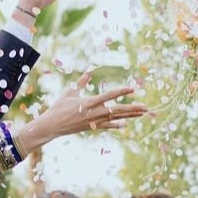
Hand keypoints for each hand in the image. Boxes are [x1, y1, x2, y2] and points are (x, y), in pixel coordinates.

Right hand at [14, 74, 145, 154]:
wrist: (52, 125)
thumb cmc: (59, 107)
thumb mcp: (70, 92)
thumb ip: (81, 81)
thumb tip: (89, 70)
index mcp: (89, 102)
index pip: (109, 95)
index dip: (121, 91)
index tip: (132, 88)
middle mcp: (94, 112)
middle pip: (117, 109)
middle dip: (132, 108)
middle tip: (145, 107)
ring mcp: (95, 121)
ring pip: (116, 118)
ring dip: (129, 115)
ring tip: (141, 113)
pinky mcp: (93, 127)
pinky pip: (107, 126)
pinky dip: (116, 124)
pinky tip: (125, 124)